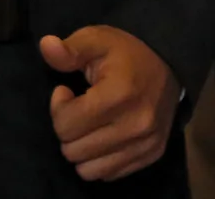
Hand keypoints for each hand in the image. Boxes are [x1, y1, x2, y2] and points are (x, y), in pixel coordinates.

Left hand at [40, 26, 179, 180]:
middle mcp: (135, 125)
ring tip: (88, 124)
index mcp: (119, 95)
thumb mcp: (95, 39)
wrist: (168, 65)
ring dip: (80, 148)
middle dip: (67, 129)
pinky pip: (109, 175)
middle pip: (73, 150)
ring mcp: (145, 145)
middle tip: (76, 109)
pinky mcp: (151, 156)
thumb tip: (46, 47)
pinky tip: (103, 135)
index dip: (58, 107)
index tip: (66, 92)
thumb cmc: (125, 53)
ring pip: (88, 170)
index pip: (67, 124)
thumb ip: (70, 49)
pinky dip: (99, 159)